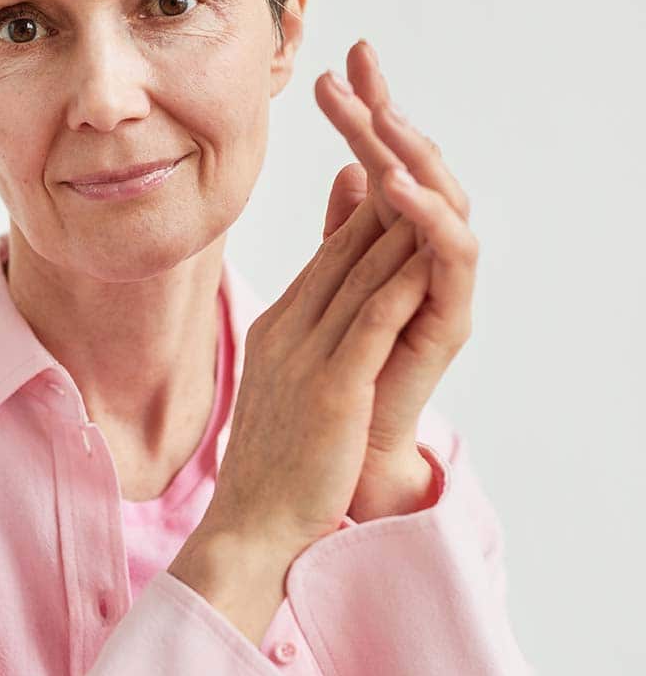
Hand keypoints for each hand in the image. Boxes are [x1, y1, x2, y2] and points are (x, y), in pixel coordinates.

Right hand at [201, 185, 431, 557]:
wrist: (250, 522)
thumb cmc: (274, 453)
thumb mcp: (283, 373)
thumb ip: (306, 323)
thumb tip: (320, 288)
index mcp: (277, 324)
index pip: (329, 255)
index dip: (366, 211)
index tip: (396, 174)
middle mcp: (288, 329)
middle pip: (344, 253)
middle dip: (382, 199)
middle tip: (409, 152)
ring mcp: (306, 358)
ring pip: (359, 279)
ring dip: (397, 230)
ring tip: (426, 185)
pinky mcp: (331, 391)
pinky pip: (371, 326)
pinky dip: (400, 285)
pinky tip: (424, 255)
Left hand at [314, 39, 478, 519]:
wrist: (328, 456)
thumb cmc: (329, 373)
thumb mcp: (326, 286)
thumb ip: (341, 231)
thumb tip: (346, 171)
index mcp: (389, 244)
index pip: (380, 162)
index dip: (364, 114)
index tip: (333, 66)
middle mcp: (420, 258)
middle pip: (416, 168)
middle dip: (387, 113)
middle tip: (356, 63)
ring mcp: (438, 287)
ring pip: (442, 201)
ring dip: (411, 153)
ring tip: (378, 113)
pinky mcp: (448, 321)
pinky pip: (449, 258)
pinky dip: (426, 216)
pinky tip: (390, 181)